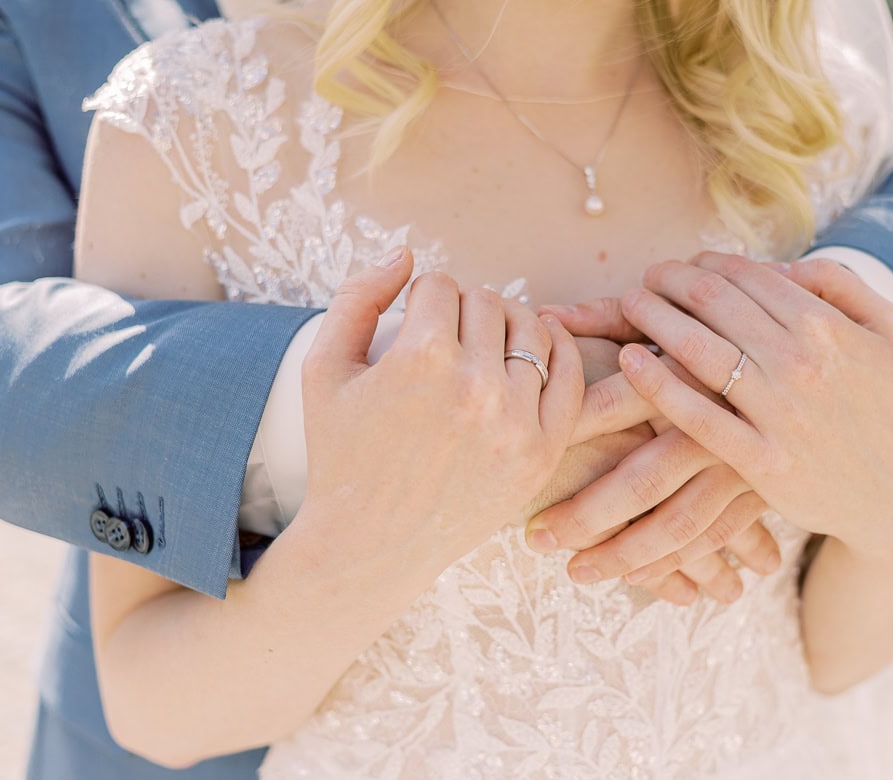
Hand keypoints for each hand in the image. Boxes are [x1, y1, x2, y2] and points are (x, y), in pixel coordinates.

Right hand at [296, 247, 584, 575]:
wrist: (370, 545)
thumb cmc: (341, 453)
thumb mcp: (323, 369)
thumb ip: (357, 297)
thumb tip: (405, 254)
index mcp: (421, 359)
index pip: (440, 286)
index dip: (421, 300)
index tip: (412, 326)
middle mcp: (476, 386)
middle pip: (487, 302)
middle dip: (462, 313)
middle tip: (445, 341)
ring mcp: (517, 421)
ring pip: (532, 329)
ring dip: (507, 327)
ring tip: (483, 347)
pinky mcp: (543, 451)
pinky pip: (569, 374)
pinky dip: (557, 349)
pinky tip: (536, 349)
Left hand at [528, 301, 782, 605]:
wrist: (834, 365)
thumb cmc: (732, 330)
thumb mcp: (680, 315)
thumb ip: (612, 316)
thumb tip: (546, 316)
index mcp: (689, 367)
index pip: (618, 401)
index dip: (572, 430)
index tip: (532, 457)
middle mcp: (718, 417)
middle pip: (644, 477)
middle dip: (587, 513)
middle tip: (536, 539)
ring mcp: (744, 460)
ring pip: (679, 520)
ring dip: (626, 552)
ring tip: (576, 572)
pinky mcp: (764, 490)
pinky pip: (716, 535)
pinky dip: (679, 561)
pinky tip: (640, 579)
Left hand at [613, 253, 892, 555]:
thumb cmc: (886, 404)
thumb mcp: (885, 329)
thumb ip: (838, 282)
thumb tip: (781, 262)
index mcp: (827, 326)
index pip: (746, 275)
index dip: (705, 263)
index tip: (682, 265)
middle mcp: (801, 363)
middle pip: (713, 302)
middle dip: (670, 280)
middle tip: (647, 277)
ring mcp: (780, 413)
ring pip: (698, 349)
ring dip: (654, 316)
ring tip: (630, 303)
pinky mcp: (762, 462)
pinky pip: (698, 416)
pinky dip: (658, 384)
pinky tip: (630, 360)